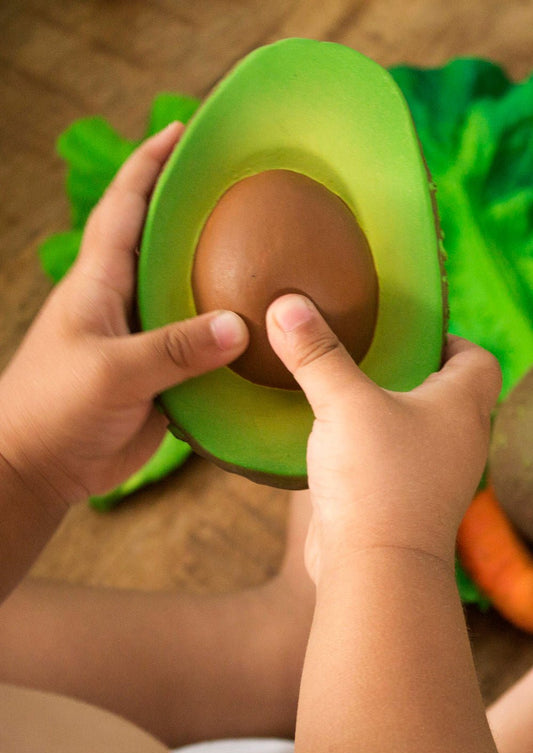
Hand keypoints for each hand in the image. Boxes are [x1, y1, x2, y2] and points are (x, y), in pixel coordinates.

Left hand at [0, 123, 248, 505]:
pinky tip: (259, 335)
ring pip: (186, 297)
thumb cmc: (54, 408)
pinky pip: (199, 348)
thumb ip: (175, 348)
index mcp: (99, 283)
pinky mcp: (158, 376)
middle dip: (196, 212)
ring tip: (266, 258)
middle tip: (243, 190)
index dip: (150, 164)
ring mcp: (142, 340)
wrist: (39, 467)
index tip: (181, 129)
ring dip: (219, 278)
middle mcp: (123, 302)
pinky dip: (226, 339)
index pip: (125, 206)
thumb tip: (240, 326)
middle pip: (162, 243)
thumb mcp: (112, 372)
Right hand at [266, 294, 501, 580]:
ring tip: (345, 389)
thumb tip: (286, 304)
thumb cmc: (377, 480)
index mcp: (461, 408)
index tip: (411, 330)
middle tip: (369, 352)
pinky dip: (370, 444)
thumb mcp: (343, 403)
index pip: (478, 359)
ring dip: (388, 410)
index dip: (451, 338)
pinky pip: (392, 460)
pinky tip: (332, 437)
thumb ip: (316, 353)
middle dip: (412, 370)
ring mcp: (432, 476)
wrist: (375, 569)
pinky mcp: (403, 501)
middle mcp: (456, 441)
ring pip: (417, 429)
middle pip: (447, 392)